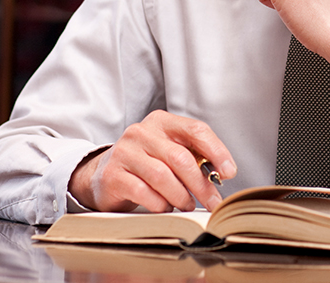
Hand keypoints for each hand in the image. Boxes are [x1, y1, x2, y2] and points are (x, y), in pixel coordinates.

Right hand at [69, 110, 235, 212]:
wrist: (101, 175)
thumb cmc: (144, 164)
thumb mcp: (168, 152)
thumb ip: (192, 156)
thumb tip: (222, 174)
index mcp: (161, 122)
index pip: (196, 129)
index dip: (217, 151)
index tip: (229, 172)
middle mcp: (141, 132)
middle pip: (180, 157)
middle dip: (201, 184)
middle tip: (212, 201)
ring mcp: (124, 153)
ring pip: (162, 176)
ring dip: (181, 196)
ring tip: (187, 205)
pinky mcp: (113, 176)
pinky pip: (144, 193)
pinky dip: (160, 204)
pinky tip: (164, 207)